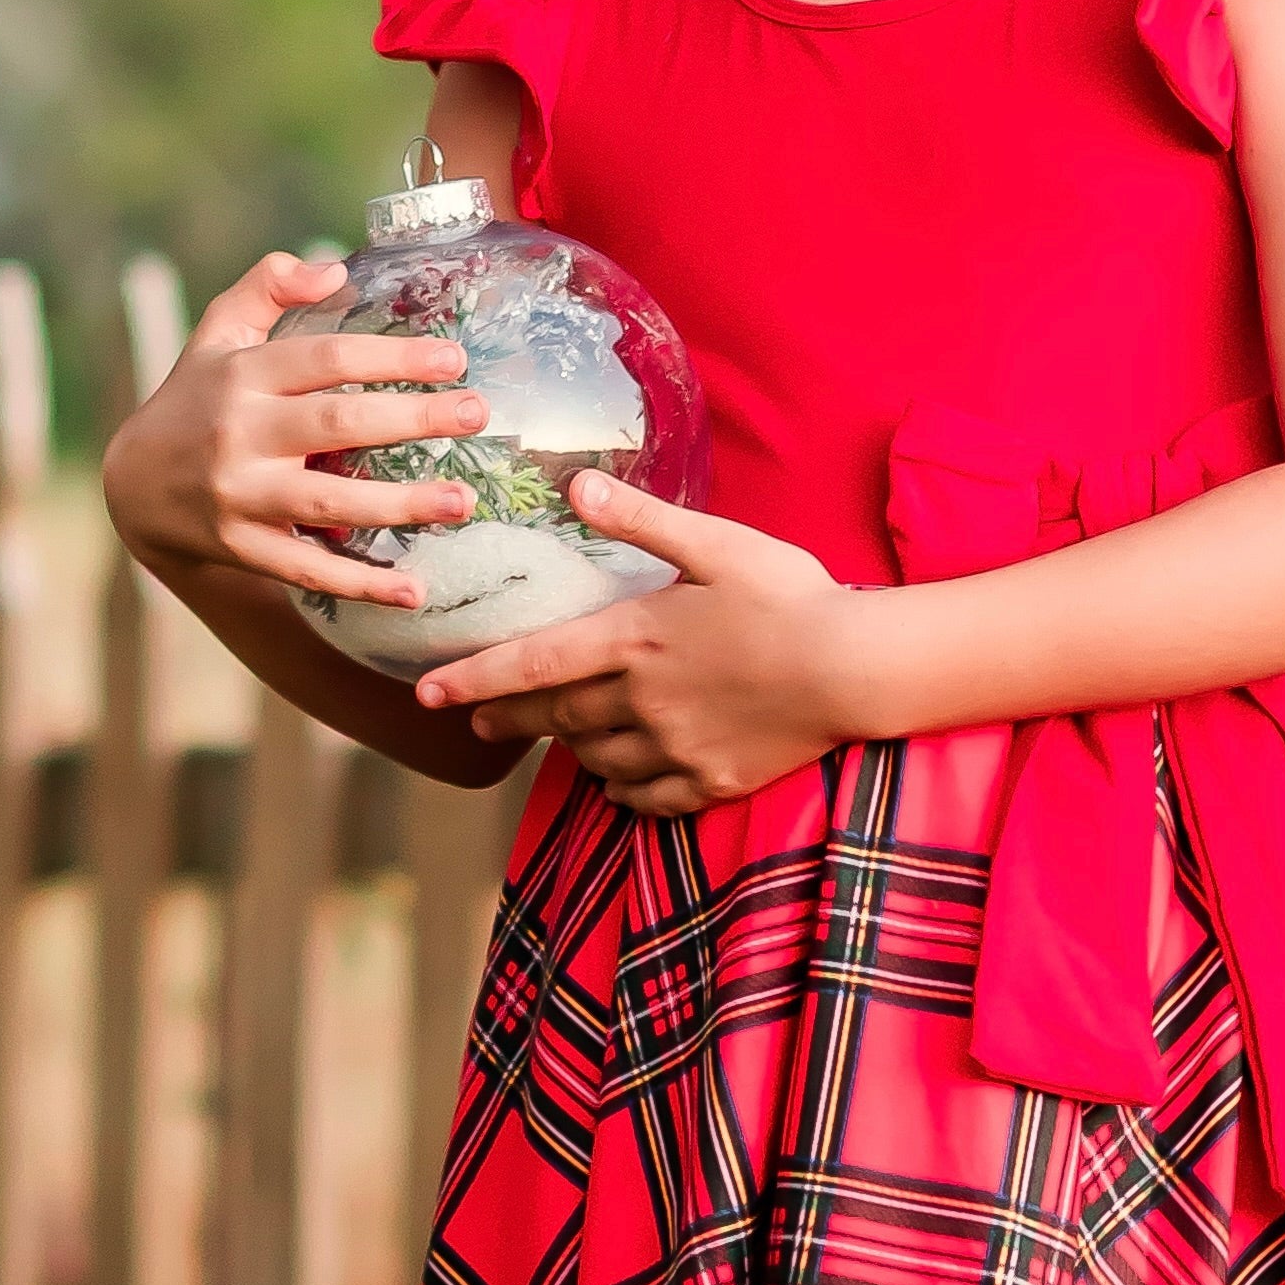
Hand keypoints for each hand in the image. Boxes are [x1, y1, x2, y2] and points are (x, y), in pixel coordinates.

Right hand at [98, 251, 488, 611]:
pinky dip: (360, 584)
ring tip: (463, 501)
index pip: (326, 358)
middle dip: (413, 419)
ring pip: (329, 502)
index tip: (454, 358)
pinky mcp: (241, 546)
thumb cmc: (196, 399)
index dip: (393, 356)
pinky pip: (307, 569)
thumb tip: (332, 268)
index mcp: (242, 375)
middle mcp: (240, 434)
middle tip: (477, 413)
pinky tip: (414, 591)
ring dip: (401, 505)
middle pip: (338, 424)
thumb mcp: (217, 333)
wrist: (133, 487)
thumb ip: (266, 286)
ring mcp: (240, 494)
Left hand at [415, 471, 864, 813]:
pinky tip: (621, 775)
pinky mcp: (709, 782)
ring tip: (563, 734)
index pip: (532, 664)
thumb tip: (575, 486)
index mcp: (636, 640)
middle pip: (553, 717)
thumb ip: (642, 520)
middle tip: (477, 719)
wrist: (857, 670)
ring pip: (594, 760)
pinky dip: (622, 788)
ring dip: (570, 747)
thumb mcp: (718, 544)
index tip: (428, 694)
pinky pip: (643, 798)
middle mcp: (642, 702)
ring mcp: (674, 749)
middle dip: (507, 717)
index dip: (474, 679)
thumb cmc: (792, 598)